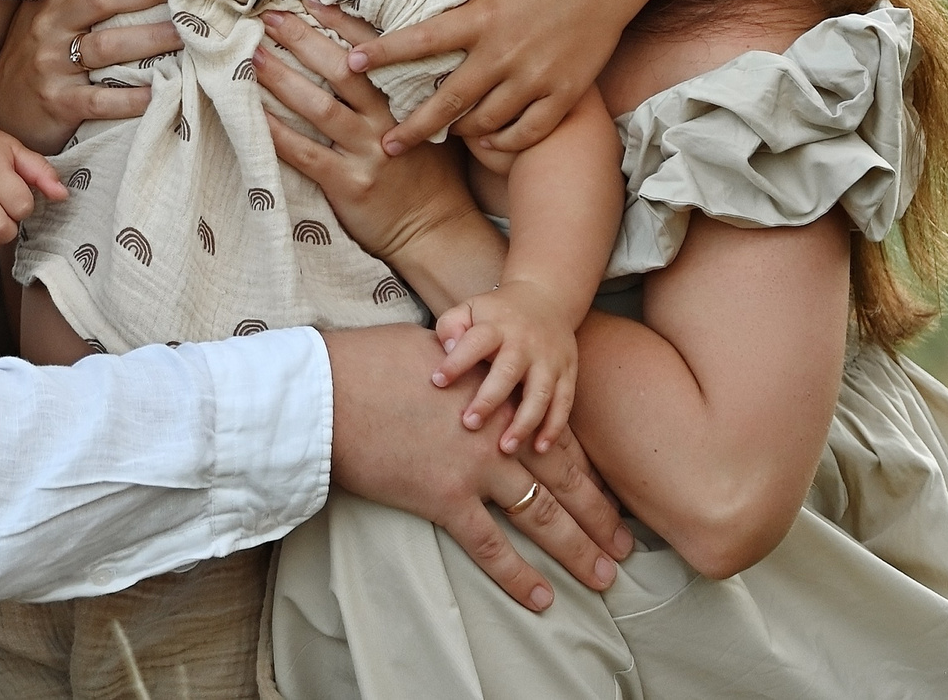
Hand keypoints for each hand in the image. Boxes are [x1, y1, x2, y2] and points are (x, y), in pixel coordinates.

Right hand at [0, 0, 174, 148]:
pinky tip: (162, 91)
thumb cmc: (37, 57)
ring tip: (187, 33)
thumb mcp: (46, 18)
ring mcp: (51, 65)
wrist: (0, 111)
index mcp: (49, 0)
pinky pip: (102, 99)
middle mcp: (48, 26)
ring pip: (106, 46)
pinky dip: (134, 97)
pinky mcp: (58, 103)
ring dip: (151, 38)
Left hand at [256, 5, 480, 270]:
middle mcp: (388, 121)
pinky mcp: (349, 184)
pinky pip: (305, 153)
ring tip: (251, 56)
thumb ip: (399, 90)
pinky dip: (276, 132)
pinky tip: (252, 114)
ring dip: (282, 78)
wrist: (436, 231)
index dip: (340, 21)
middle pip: (341, 70)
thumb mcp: (423, 122)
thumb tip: (360, 51)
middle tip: (268, 16)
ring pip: (319, 107)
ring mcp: (368, 153)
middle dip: (302, 39)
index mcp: (407, 99)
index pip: (373, 50)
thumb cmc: (423, 173)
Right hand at [323, 325, 630, 611]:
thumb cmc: (366, 361)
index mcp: (495, 394)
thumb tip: (462, 366)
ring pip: (542, 515)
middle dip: (597, 513)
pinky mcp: (444, 499)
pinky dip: (519, 576)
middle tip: (622, 543)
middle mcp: (498, 432)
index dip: (583, 467)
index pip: (554, 435)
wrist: (325, 389)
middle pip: (562, 477)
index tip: (603, 490)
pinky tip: (543, 598)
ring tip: (603, 574)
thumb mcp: (426, 348)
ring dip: (577, 548)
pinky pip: (491, 547)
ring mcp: (475, 468)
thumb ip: (460, 368)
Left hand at [343, 0, 647, 154]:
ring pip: (485, 120)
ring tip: (441, 136)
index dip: (384, 54)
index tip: (351, 65)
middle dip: (413, 127)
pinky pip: (528, 131)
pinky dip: (505, 141)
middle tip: (387, 146)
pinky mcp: (565, 93)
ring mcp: (536, 76)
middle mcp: (505, 52)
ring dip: (459, 132)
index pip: (421, 40)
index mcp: (481, 16)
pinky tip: (488, 140)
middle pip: (449, 100)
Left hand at [434, 277, 580, 452]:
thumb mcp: (470, 307)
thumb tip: (447, 349)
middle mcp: (525, 343)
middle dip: (489, 400)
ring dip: (524, 423)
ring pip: (540, 394)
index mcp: (496, 326)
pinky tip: (540, 448)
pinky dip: (554, 427)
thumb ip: (451, 325)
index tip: (437, 382)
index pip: (474, 343)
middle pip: (508, 372)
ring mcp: (549, 360)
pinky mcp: (568, 372)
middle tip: (470, 424)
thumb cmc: (496, 313)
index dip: (456, 362)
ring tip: (505, 447)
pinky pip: (564, 403)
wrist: (546, 298)